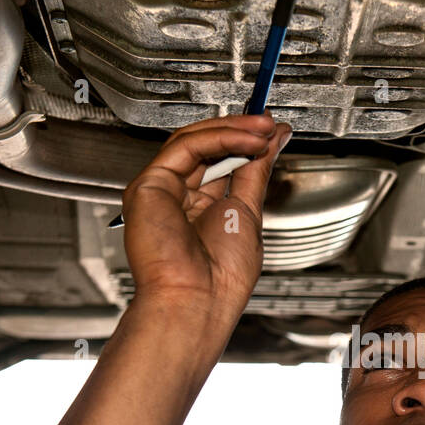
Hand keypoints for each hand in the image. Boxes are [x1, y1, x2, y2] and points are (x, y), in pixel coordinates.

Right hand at [120, 113, 291, 312]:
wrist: (197, 300)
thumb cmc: (221, 277)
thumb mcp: (248, 212)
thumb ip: (256, 172)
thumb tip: (274, 141)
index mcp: (202, 210)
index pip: (223, 163)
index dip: (248, 144)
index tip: (275, 132)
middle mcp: (178, 199)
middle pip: (207, 149)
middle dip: (242, 132)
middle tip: (271, 124)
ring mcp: (161, 191)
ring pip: (194, 142)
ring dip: (234, 130)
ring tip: (264, 129)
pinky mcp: (149, 185)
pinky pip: (186, 147)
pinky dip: (220, 137)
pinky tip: (248, 139)